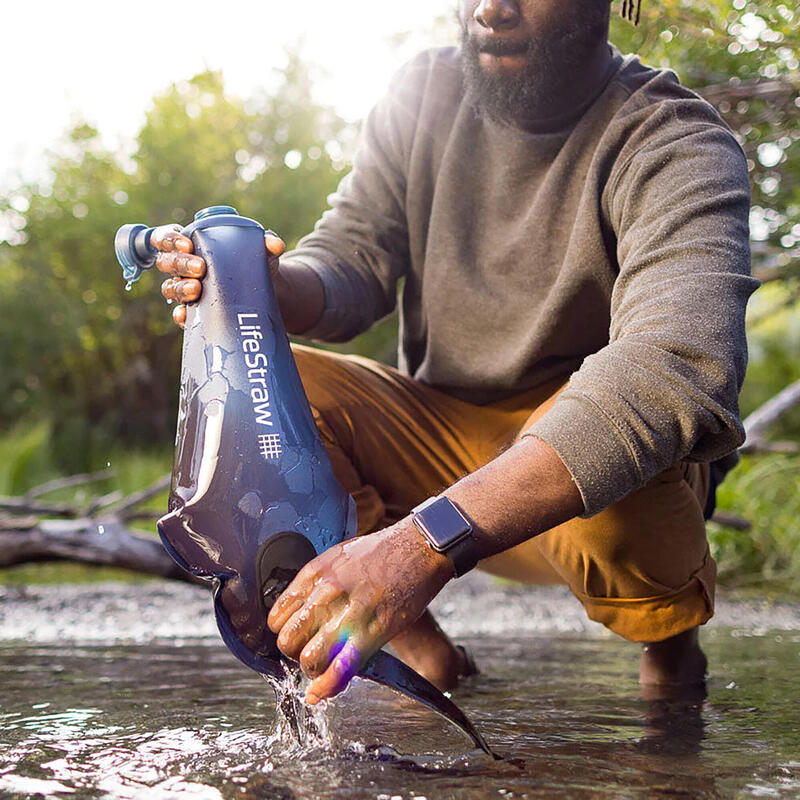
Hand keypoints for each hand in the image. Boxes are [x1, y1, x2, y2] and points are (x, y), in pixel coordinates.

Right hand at [154, 224, 284, 328]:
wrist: (265, 295)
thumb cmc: (255, 265)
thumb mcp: (262, 253)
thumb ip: (267, 244)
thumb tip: (275, 245)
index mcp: (192, 245)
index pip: (167, 238)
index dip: (170, 239)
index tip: (187, 244)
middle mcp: (184, 268)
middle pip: (167, 263)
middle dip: (180, 264)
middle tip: (200, 267)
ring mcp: (186, 290)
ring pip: (170, 288)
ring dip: (180, 288)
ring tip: (197, 289)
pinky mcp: (195, 313)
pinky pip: (180, 315)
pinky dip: (181, 316)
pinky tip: (186, 315)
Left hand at [267, 520, 452, 704]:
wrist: (419, 547)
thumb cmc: (381, 552)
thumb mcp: (338, 557)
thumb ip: (317, 584)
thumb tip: (302, 609)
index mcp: (315, 574)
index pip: (276, 616)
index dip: (285, 632)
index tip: (299, 635)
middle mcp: (326, 594)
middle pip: (287, 641)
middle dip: (296, 653)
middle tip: (311, 650)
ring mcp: (348, 614)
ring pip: (309, 660)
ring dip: (314, 670)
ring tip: (325, 664)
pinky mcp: (373, 632)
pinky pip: (340, 670)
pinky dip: (327, 688)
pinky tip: (321, 692)